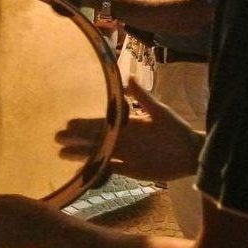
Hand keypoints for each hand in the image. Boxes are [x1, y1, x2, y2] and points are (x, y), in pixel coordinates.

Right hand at [57, 80, 203, 182]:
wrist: (191, 154)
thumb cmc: (177, 130)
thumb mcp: (160, 112)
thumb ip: (143, 97)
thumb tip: (128, 77)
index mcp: (127, 124)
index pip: (101, 123)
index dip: (84, 124)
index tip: (68, 123)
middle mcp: (122, 138)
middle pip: (94, 138)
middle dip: (76, 138)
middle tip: (56, 138)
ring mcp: (124, 154)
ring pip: (97, 153)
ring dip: (80, 154)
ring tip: (61, 154)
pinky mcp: (129, 169)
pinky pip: (108, 169)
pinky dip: (95, 169)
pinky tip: (81, 170)